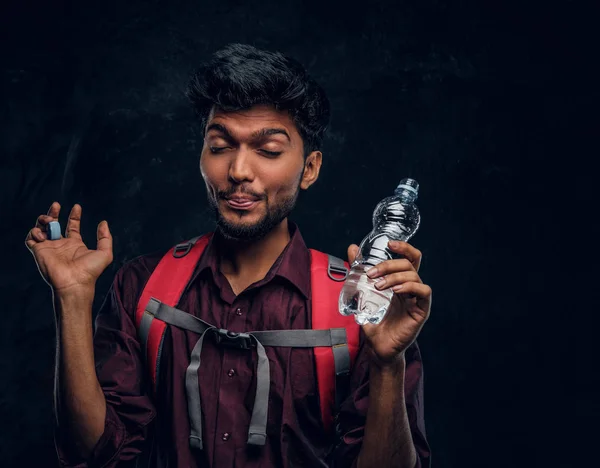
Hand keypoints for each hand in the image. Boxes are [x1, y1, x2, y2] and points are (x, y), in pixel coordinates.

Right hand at [25, 202, 113, 293]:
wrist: (74, 282)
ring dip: (43, 220)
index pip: (72, 226)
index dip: (74, 216)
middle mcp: (61, 245)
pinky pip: (30, 238)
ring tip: (50, 220)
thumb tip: (103, 222)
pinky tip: (44, 234)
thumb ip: (105, 237)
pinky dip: (34, 232)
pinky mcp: (39, 251)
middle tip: (56, 205)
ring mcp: (49, 247)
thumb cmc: (90, 271)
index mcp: (75, 244)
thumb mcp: (105, 252)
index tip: (76, 206)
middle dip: (53, 212)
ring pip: (40, 228)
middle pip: (54, 224)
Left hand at [347, 241, 431, 365]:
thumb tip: (352, 248)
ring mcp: (417, 299)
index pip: (409, 258)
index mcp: (400, 282)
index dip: (404, 247)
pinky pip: (424, 292)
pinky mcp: (421, 311)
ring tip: (378, 286)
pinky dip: (410, 286)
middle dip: (389, 264)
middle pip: (409, 264)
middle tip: (371, 274)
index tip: (389, 243)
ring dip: (394, 276)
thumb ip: (358, 271)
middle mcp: (411, 289)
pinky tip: (396, 291)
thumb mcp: (362, 292)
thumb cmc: (374, 321)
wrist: (378, 348)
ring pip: (414, 276)